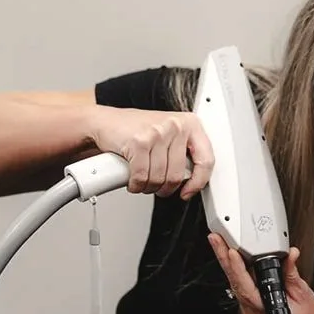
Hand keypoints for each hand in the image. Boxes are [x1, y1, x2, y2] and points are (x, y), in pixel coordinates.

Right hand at [89, 106, 212, 198]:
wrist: (107, 122)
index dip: (199, 182)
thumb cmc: (138, 130)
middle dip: (164, 188)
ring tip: (143, 179)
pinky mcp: (139, 142)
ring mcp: (157, 132)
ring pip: (158, 178)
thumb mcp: (170, 135)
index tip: (189, 191)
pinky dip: (135, 184)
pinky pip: (141, 177)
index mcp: (190, 124)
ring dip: (148, 187)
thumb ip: (185, 153)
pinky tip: (132, 179)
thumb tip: (194, 179)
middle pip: (178, 175)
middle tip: (156, 185)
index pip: (207, 160)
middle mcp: (176, 125)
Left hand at [208, 235, 313, 313]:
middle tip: (216, 241)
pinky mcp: (251, 306)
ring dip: (227, 263)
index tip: (232, 251)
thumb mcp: (303, 293)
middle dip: (224, 259)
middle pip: (235, 283)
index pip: (246, 287)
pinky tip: (230, 257)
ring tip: (220, 244)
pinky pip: (240, 286)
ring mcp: (250, 311)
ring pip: (235, 284)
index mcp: (264, 311)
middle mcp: (253, 313)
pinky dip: (235, 270)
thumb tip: (289, 255)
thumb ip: (291, 273)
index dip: (238, 268)